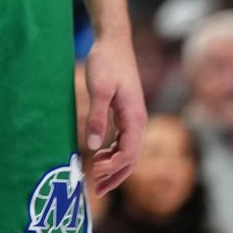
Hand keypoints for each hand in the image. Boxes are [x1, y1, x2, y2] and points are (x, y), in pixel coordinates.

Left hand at [82, 32, 146, 194]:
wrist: (113, 42)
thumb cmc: (107, 62)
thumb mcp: (99, 89)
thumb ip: (97, 117)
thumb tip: (94, 147)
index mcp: (135, 117)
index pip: (129, 154)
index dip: (113, 170)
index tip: (95, 176)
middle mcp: (138, 121)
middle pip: (131, 158)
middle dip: (116, 176)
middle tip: (96, 190)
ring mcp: (133, 117)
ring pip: (128, 151)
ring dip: (114, 166)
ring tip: (96, 176)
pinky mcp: (126, 113)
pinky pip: (123, 140)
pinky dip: (113, 152)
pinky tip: (100, 155)